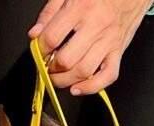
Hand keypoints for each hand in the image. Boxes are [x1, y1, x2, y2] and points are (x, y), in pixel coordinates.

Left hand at [30, 0, 148, 94]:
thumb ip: (49, 13)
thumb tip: (35, 35)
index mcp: (79, 9)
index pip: (52, 38)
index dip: (40, 49)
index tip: (38, 51)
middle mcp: (95, 27)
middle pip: (67, 60)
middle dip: (51, 69)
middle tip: (47, 67)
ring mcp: (109, 42)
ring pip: (84, 71)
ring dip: (66, 81)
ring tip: (58, 78)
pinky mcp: (119, 52)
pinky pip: (107, 77)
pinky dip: (91, 87)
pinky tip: (78, 88)